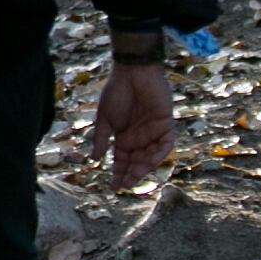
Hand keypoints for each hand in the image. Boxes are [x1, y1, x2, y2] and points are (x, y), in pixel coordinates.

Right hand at [86, 60, 174, 190]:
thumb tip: (95, 160)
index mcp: (124, 137)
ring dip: (143, 166)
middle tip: (124, 184)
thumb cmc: (116, 92)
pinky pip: (166, 144)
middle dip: (131, 174)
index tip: (113, 187)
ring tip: (134, 175)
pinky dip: (159, 153)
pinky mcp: (166, 124)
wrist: (132, 72)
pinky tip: (150, 160)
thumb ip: (102, 139)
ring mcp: (153, 132)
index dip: (118, 173)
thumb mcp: (105, 119)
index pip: (122, 160)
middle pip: (137, 162)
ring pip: (151, 156)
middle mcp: (139, 138)